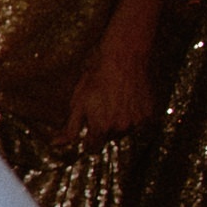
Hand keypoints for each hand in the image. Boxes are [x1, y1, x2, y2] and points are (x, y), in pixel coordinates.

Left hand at [66, 23, 157, 142]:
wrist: (124, 58)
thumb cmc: (96, 79)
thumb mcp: (78, 102)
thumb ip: (69, 128)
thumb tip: (55, 144)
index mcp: (100, 128)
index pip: (92, 147)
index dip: (89, 138)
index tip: (89, 127)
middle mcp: (120, 129)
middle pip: (109, 139)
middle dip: (105, 128)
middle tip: (104, 106)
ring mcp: (137, 122)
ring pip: (126, 131)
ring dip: (121, 122)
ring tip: (117, 101)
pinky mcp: (150, 114)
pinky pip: (141, 123)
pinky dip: (135, 116)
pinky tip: (130, 100)